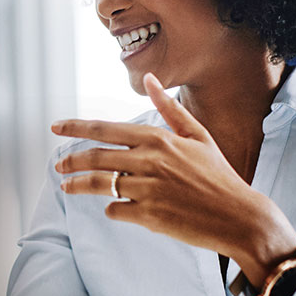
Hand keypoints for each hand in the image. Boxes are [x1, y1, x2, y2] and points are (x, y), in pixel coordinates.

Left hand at [52, 73, 295, 281]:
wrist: (239, 216)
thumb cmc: (218, 175)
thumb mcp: (198, 136)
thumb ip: (169, 108)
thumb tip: (150, 78)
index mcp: (159, 139)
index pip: (105, 129)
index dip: (75, 127)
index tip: (55, 127)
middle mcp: (150, 161)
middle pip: (95, 157)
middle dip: (70, 160)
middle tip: (58, 165)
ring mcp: (148, 189)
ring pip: (99, 184)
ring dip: (78, 185)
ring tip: (67, 187)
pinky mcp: (149, 216)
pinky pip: (116, 210)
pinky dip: (111, 209)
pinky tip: (113, 208)